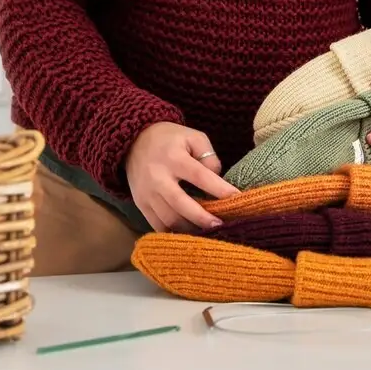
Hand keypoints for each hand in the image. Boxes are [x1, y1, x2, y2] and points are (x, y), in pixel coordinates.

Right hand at [125, 121, 239, 231]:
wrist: (133, 141)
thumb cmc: (169, 139)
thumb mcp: (192, 137)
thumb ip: (208, 156)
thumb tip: (218, 179)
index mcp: (174, 158)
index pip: (200, 177)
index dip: (220, 189)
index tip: (237, 199)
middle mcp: (158, 177)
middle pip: (182, 204)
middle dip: (203, 218)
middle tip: (221, 224)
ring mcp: (147, 193)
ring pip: (170, 219)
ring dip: (190, 228)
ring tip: (207, 231)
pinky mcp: (140, 204)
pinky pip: (157, 225)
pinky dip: (174, 233)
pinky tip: (188, 233)